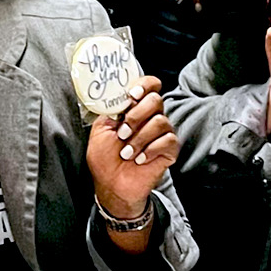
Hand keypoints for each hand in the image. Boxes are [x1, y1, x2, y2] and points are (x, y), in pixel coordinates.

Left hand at [86, 76, 177, 219]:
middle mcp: (151, 117)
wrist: (111, 185)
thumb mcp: (100, 129)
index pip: (149, 85)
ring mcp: (162, 133)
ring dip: (139, 138)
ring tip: (127, 153)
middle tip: (123, 133)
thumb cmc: (105, 158)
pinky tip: (140, 159)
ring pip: (160, 121)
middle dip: (136, 116)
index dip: (144, 85)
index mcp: (134, 108)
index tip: (132, 96)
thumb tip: (121, 95)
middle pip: (156, 100)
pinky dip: (150, 150)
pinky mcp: (170, 149)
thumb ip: (111, 109)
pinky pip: (168, 140)